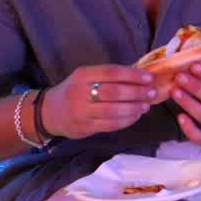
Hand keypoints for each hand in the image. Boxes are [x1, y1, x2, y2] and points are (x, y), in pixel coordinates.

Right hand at [43, 64, 157, 139]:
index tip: (150, 78)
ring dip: (134, 108)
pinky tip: (136, 116)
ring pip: (113, 111)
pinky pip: (110, 125)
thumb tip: (141, 75)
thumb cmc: (75, 91)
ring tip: (146, 105)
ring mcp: (81, 112)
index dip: (133, 75)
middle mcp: (80, 92)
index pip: (111, 72)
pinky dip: (127, 120)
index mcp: (82, 75)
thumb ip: (109, 76)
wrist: (49, 112)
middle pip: (113, 92)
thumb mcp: (86, 77)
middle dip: (137, 92)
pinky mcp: (84, 128)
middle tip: (152, 92)